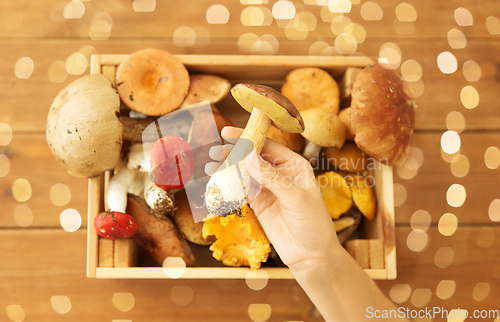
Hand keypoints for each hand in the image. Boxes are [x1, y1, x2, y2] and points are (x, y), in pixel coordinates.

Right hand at [208, 126, 338, 268]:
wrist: (311, 256)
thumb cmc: (313, 223)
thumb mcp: (296, 198)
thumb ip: (272, 177)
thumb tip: (248, 157)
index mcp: (294, 166)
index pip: (268, 145)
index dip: (248, 137)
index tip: (228, 133)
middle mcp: (280, 173)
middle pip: (253, 157)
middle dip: (234, 153)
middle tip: (214, 151)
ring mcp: (268, 189)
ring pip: (244, 173)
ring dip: (228, 169)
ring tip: (210, 166)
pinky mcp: (259, 204)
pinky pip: (241, 190)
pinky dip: (229, 186)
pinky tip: (217, 182)